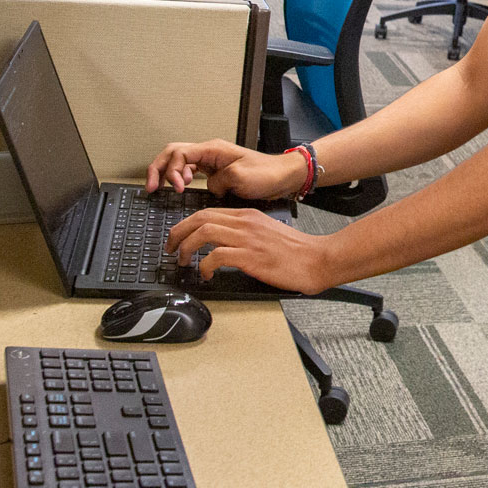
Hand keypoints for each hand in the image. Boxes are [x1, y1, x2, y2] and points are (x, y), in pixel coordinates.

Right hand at [145, 138, 307, 198]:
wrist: (284, 178)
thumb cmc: (268, 174)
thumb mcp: (240, 177)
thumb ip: (217, 181)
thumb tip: (206, 187)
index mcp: (212, 149)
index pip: (178, 153)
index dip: (169, 170)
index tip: (173, 188)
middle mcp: (209, 153)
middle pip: (172, 154)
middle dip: (158, 169)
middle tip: (150, 188)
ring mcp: (211, 162)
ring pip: (179, 162)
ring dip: (168, 174)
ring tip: (164, 189)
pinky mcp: (215, 173)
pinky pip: (190, 172)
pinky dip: (180, 180)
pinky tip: (181, 190)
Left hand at [167, 208, 340, 295]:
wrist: (317, 259)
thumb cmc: (296, 251)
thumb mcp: (267, 233)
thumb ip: (245, 233)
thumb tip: (221, 245)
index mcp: (248, 215)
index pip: (207, 212)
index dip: (185, 225)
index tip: (177, 238)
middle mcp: (245, 223)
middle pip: (200, 218)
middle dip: (178, 233)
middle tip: (170, 249)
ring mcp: (247, 239)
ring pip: (203, 233)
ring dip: (186, 248)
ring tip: (183, 262)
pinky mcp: (250, 257)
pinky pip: (216, 256)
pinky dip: (204, 266)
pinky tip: (206, 275)